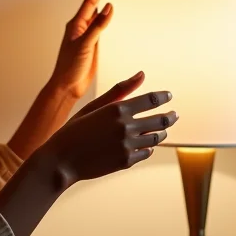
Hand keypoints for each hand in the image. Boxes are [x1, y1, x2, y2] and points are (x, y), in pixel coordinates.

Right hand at [41, 75, 177, 187]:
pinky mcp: (126, 161)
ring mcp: (127, 145)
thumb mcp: (93, 106)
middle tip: (174, 114)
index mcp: (117, 109)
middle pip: (160, 119)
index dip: (163, 97)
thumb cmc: (74, 130)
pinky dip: (148, 148)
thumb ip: (119, 91)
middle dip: (170, 116)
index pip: (151, 100)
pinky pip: (146, 153)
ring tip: (161, 130)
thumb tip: (141, 74)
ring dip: (161, 132)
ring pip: (156, 138)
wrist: (61, 160)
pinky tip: (145, 145)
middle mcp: (125, 126)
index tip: (168, 96)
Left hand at [50, 0, 112, 99]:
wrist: (68, 87)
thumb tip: (108, 8)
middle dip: (106, 0)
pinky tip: (122, 28)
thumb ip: (97, 27)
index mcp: (76, 25)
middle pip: (96, 10)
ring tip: (124, 5)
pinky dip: (112, 29)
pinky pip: (105, 35)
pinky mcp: (94, 49)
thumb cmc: (69, 67)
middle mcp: (82, 30)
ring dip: (110, 15)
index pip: (89, 3)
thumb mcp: (85, 44)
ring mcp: (88, 39)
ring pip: (101, 22)